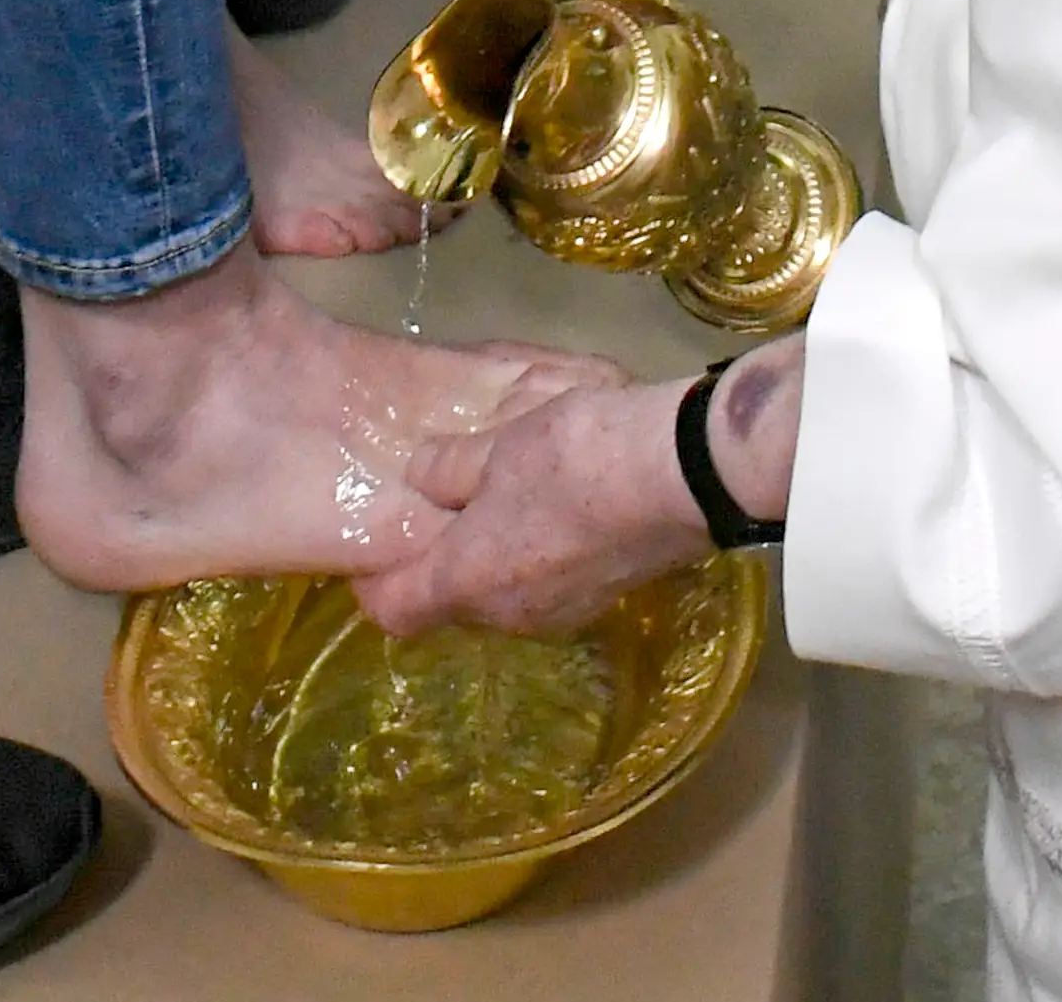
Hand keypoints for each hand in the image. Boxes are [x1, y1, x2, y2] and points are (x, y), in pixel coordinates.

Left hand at [358, 343, 800, 637]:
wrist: (686, 472)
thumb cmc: (575, 456)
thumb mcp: (495, 445)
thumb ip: (445, 468)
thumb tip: (420, 479)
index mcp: (470, 582)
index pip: (394, 613)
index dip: (375, 581)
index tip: (377, 539)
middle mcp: (512, 616)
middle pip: (452, 602)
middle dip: (441, 559)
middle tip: (443, 499)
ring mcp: (565, 613)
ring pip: (502, 595)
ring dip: (493, 555)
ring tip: (502, 491)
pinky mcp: (606, 598)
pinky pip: (548, 585)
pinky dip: (537, 554)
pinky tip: (555, 502)